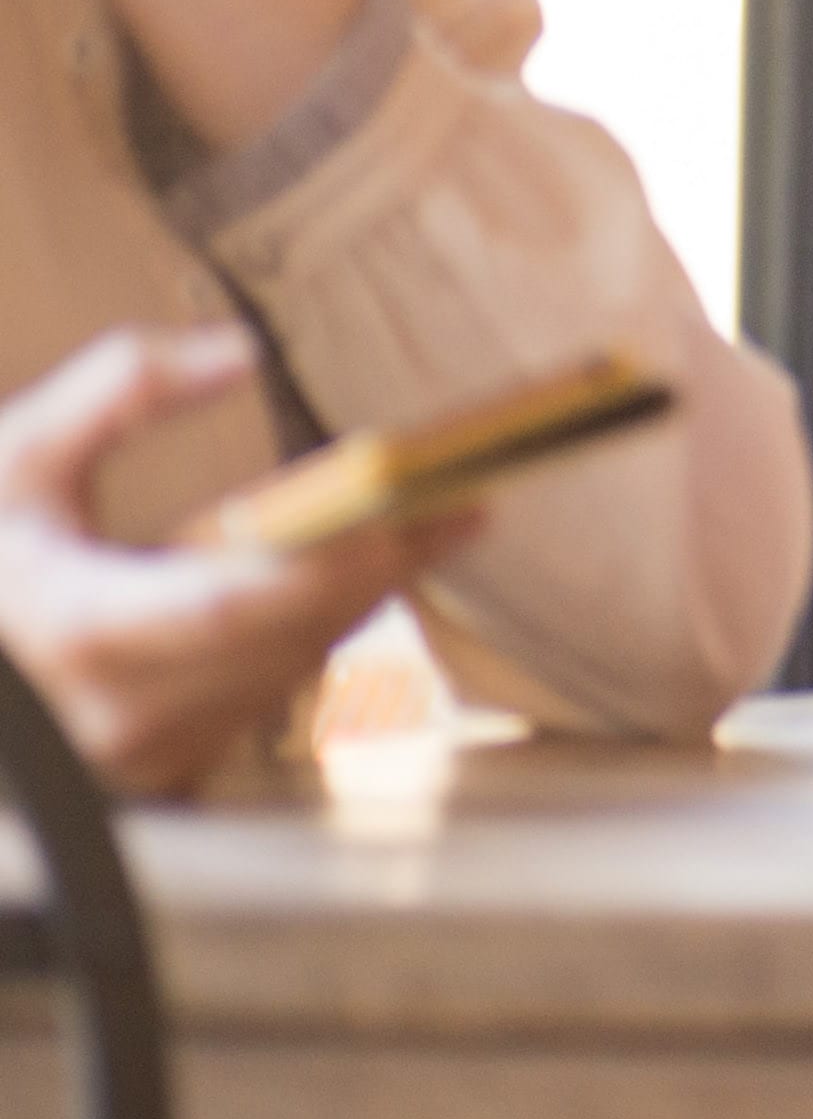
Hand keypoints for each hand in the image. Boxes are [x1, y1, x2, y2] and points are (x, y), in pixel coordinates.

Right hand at [0, 327, 459, 795]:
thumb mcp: (11, 454)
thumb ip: (121, 389)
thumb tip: (239, 350)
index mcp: (82, 630)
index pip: (239, 602)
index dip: (337, 557)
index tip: (417, 508)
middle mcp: (119, 713)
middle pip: (290, 633)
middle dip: (382, 561)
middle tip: (462, 494)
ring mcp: (146, 755)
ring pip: (291, 666)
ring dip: (360, 597)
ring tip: (434, 523)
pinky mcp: (165, 768)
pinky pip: (269, 695)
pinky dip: (313, 631)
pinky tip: (364, 578)